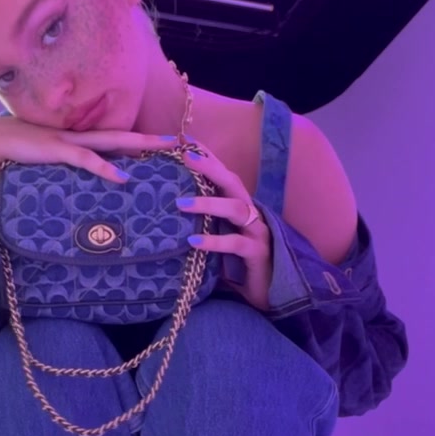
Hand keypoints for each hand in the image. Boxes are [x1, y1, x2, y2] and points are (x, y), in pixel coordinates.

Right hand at [0, 116, 170, 185]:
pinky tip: (122, 176)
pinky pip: (85, 158)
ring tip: (162, 148)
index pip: (115, 140)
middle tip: (180, 141)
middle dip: (150, 137)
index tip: (164, 147)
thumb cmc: (17, 153)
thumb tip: (80, 186)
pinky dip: (104, 167)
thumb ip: (65, 169)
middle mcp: (78, 137)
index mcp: (77, 140)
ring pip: (111, 141)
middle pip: (122, 135)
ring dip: (137, 144)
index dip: (140, 142)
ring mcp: (68, 141)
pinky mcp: (55, 150)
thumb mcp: (47, 162)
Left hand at [176, 145, 273, 311]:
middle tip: (185, 156)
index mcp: (240, 207)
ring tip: (181, 203)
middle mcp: (251, 214)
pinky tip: (193, 241)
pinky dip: (214, 242)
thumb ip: (201, 225)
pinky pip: (236, 244)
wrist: (267, 294)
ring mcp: (257, 232)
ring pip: (236, 209)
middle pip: (232, 182)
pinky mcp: (258, 253)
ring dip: (208, 203)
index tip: (185, 141)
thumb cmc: (238, 266)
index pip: (223, 176)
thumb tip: (167, 213)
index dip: (208, 158)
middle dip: (210, 167)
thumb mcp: (217, 240)